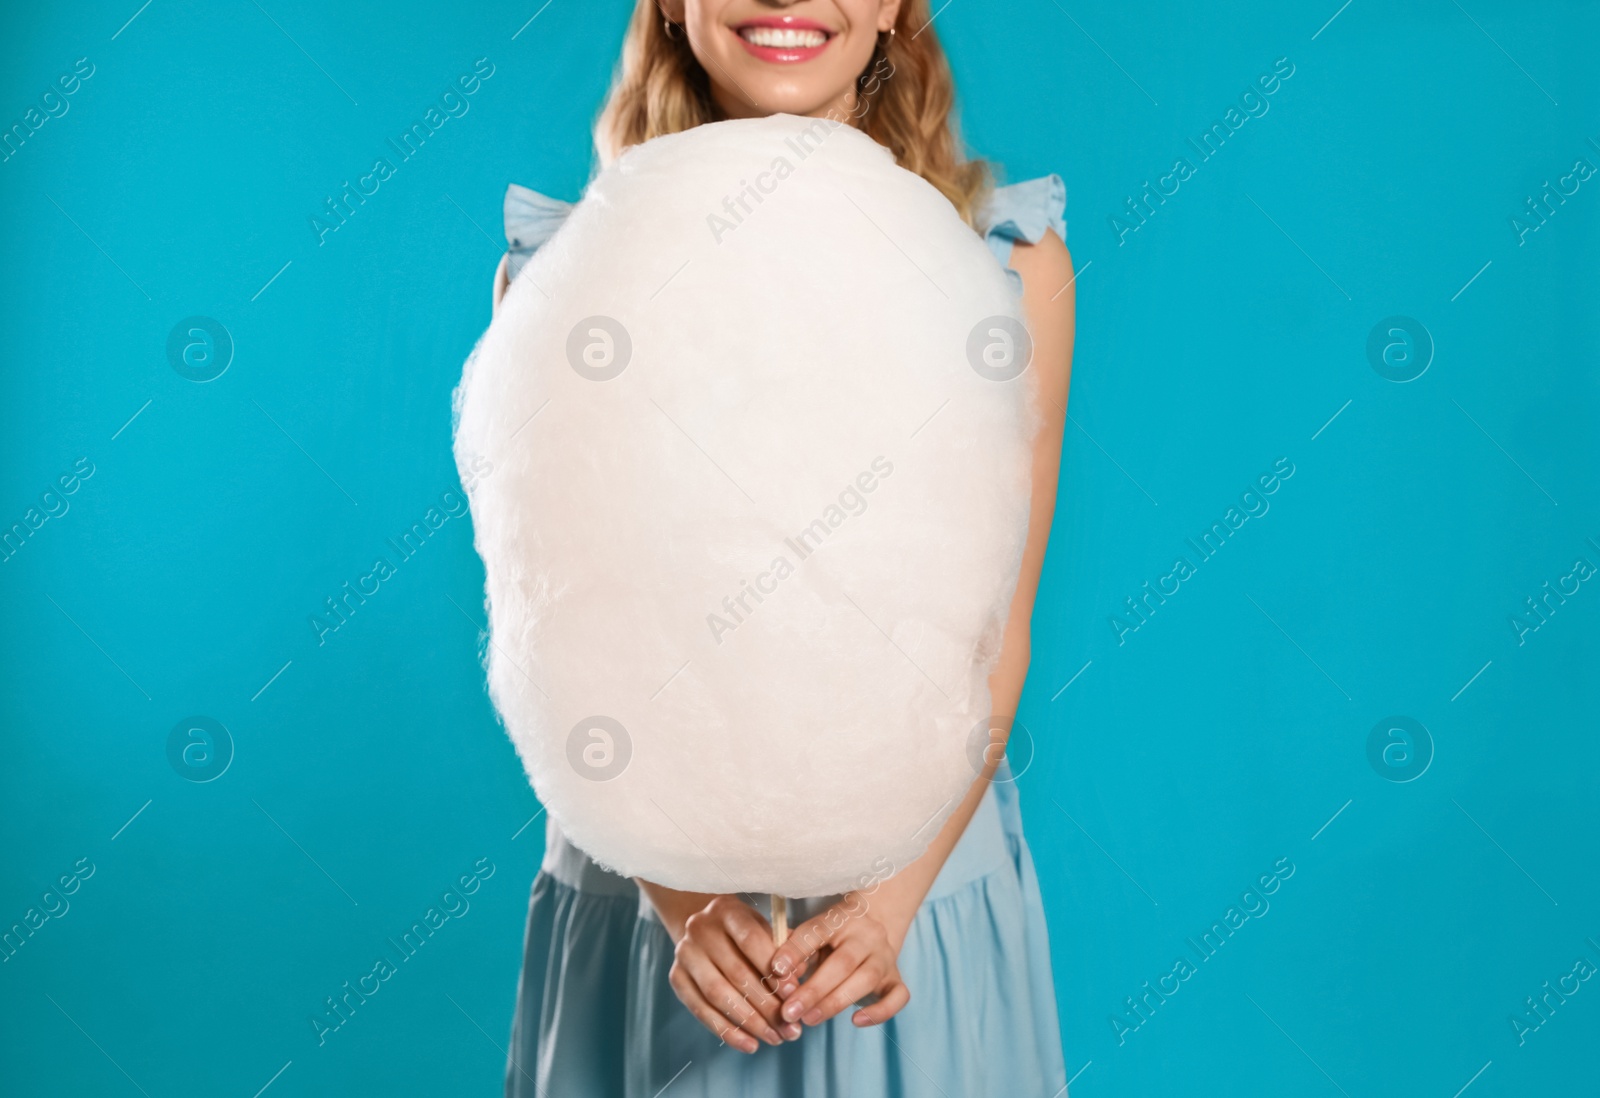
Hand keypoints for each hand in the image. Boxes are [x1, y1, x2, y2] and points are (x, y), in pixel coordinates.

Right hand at [652, 891, 801, 1052]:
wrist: (706, 931)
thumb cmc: (746, 933)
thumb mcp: (766, 930)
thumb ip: (785, 950)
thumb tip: (799, 978)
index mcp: (726, 910)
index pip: (750, 940)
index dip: (772, 969)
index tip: (793, 994)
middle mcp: (700, 928)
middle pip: (736, 972)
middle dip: (767, 1005)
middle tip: (791, 1029)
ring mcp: (685, 953)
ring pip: (718, 995)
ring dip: (750, 1022)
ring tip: (775, 1038)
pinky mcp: (676, 978)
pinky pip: (701, 1011)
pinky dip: (727, 1031)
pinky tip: (750, 1044)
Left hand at [769, 893, 910, 1028]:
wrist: (872, 927)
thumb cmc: (831, 938)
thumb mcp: (812, 935)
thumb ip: (795, 950)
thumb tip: (779, 974)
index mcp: (840, 919)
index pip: (817, 931)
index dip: (796, 950)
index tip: (776, 970)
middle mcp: (866, 936)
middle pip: (843, 962)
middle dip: (814, 990)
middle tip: (789, 1012)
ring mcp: (885, 957)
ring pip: (867, 979)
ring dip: (835, 1002)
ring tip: (809, 1019)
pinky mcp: (896, 978)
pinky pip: (898, 996)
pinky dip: (880, 1011)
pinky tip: (856, 1021)